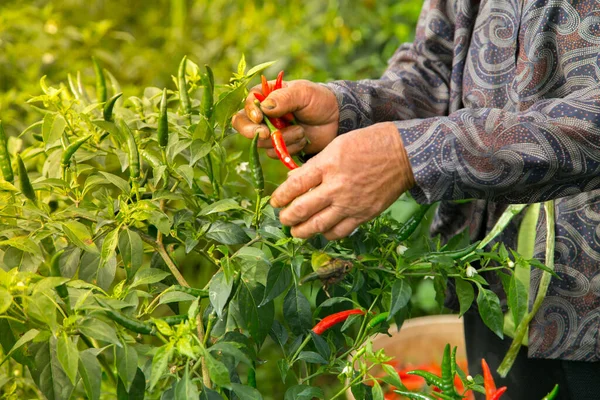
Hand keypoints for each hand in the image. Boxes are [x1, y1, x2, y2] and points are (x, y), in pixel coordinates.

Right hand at [232, 80, 338, 158]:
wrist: (337, 120)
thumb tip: (263, 108)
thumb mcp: (303, 93)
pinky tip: (303, 139)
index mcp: (267, 95)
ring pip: (262, 142)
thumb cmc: (319, 100)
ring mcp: (271, 131)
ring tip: (301, 130)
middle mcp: (264, 114)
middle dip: (253, 131)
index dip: (250, 112)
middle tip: (267, 134)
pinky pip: (275, 152)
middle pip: (243, 124)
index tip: (260, 118)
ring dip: (283, 138)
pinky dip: (290, 148)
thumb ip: (284, 98)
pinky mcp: (280, 146)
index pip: (247, 103)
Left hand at [271, 122, 415, 239]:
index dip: (280, 196)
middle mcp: (336, 187)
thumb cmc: (369, 143)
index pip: (295, 186)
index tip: (275, 201)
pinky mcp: (364, 215)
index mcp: (328, 165)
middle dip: (287, 218)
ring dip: (302, 231)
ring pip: (318, 226)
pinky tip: (322, 231)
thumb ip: (314, 165)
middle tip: (283, 219)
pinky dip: (326, 234)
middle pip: (302, 210)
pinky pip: (339, 232)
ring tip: (296, 231)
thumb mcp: (337, 145)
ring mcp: (350, 204)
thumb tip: (293, 180)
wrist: (404, 154)